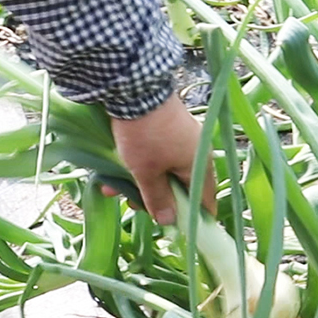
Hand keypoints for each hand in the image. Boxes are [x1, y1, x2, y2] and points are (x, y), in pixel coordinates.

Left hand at [109, 94, 216, 224]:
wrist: (134, 88)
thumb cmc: (145, 136)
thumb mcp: (146, 172)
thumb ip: (157, 199)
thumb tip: (169, 221)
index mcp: (199, 165)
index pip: (205, 200)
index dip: (192, 217)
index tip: (178, 229)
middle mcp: (195, 151)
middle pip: (179, 186)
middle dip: (154, 198)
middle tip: (132, 204)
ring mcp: (181, 137)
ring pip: (163, 170)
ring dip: (139, 182)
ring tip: (113, 188)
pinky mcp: (165, 127)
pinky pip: (155, 154)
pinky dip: (137, 164)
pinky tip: (112, 173)